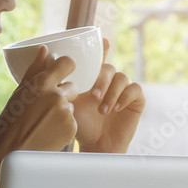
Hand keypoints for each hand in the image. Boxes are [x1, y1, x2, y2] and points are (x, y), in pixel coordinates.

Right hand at [0, 46, 78, 156]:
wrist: (13, 152)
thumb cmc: (11, 122)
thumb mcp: (19, 93)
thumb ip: (35, 70)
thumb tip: (44, 50)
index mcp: (42, 84)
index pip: (68, 63)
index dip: (67, 67)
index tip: (64, 71)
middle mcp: (57, 96)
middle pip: (72, 87)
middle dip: (64, 94)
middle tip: (47, 107)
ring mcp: (66, 113)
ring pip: (70, 106)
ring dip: (62, 112)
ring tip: (44, 123)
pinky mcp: (72, 129)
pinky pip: (72, 122)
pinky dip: (63, 127)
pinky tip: (49, 132)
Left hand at [73, 38, 144, 152]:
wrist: (97, 146)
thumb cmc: (81, 127)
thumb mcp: (69, 105)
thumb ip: (63, 87)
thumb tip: (51, 67)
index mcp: (94, 79)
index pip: (99, 60)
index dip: (103, 49)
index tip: (104, 42)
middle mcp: (110, 82)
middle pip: (109, 68)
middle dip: (101, 80)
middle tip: (94, 97)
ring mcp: (124, 90)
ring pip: (122, 78)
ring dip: (112, 93)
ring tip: (103, 110)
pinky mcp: (136, 100)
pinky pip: (135, 89)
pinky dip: (125, 97)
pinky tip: (116, 109)